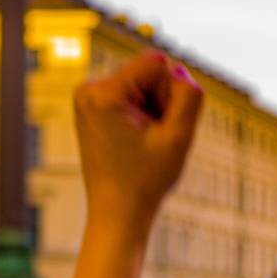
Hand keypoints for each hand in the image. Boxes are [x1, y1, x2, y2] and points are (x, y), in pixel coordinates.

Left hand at [76, 51, 204, 221]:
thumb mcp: (180, 136)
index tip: (160, 128)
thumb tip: (178, 70)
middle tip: (151, 140)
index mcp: (103, 93)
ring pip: (142, 85)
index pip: (158, 64)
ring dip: (153, 110)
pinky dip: (141, 115)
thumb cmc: (146, 180)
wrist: (117, 213)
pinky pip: (131, 95)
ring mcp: (87, 98)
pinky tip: (136, 141)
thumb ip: (189, 95)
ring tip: (143, 143)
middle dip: (160, 102)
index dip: (171, 95)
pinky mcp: (92, 107)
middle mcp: (88, 89)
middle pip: (148, 73)